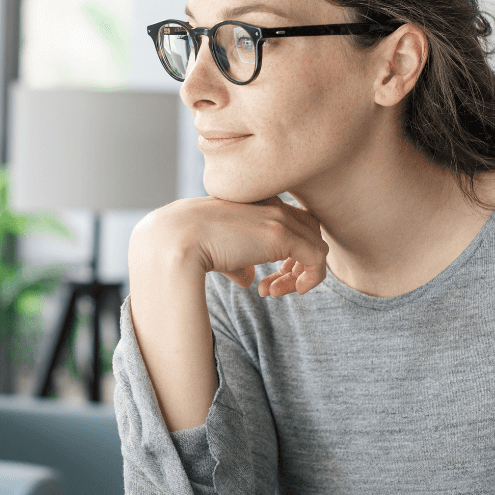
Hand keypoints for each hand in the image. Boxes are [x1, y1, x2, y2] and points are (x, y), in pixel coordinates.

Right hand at [132, 196, 329, 296]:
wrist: (177, 238)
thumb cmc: (190, 244)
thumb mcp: (218, 251)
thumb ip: (238, 262)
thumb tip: (249, 278)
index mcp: (258, 201)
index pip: (292, 222)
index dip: (288, 252)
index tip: (267, 277)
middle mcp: (272, 204)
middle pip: (309, 231)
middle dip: (297, 263)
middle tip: (273, 286)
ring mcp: (279, 218)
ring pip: (316, 246)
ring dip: (300, 275)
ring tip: (273, 292)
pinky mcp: (282, 236)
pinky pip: (317, 259)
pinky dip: (308, 280)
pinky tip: (280, 292)